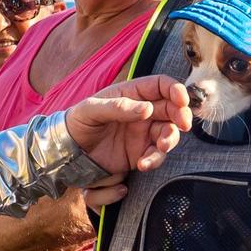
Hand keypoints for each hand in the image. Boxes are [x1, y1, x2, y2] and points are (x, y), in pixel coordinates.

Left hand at [63, 75, 191, 201]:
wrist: (67, 152)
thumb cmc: (77, 123)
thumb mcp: (91, 110)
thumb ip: (118, 107)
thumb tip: (147, 108)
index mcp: (131, 94)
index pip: (160, 86)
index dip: (175, 90)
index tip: (182, 100)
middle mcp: (141, 112)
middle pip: (171, 110)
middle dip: (180, 117)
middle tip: (182, 125)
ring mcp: (142, 133)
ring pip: (168, 133)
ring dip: (169, 140)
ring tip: (160, 148)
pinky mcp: (139, 153)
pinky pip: (155, 155)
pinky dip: (154, 160)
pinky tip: (142, 164)